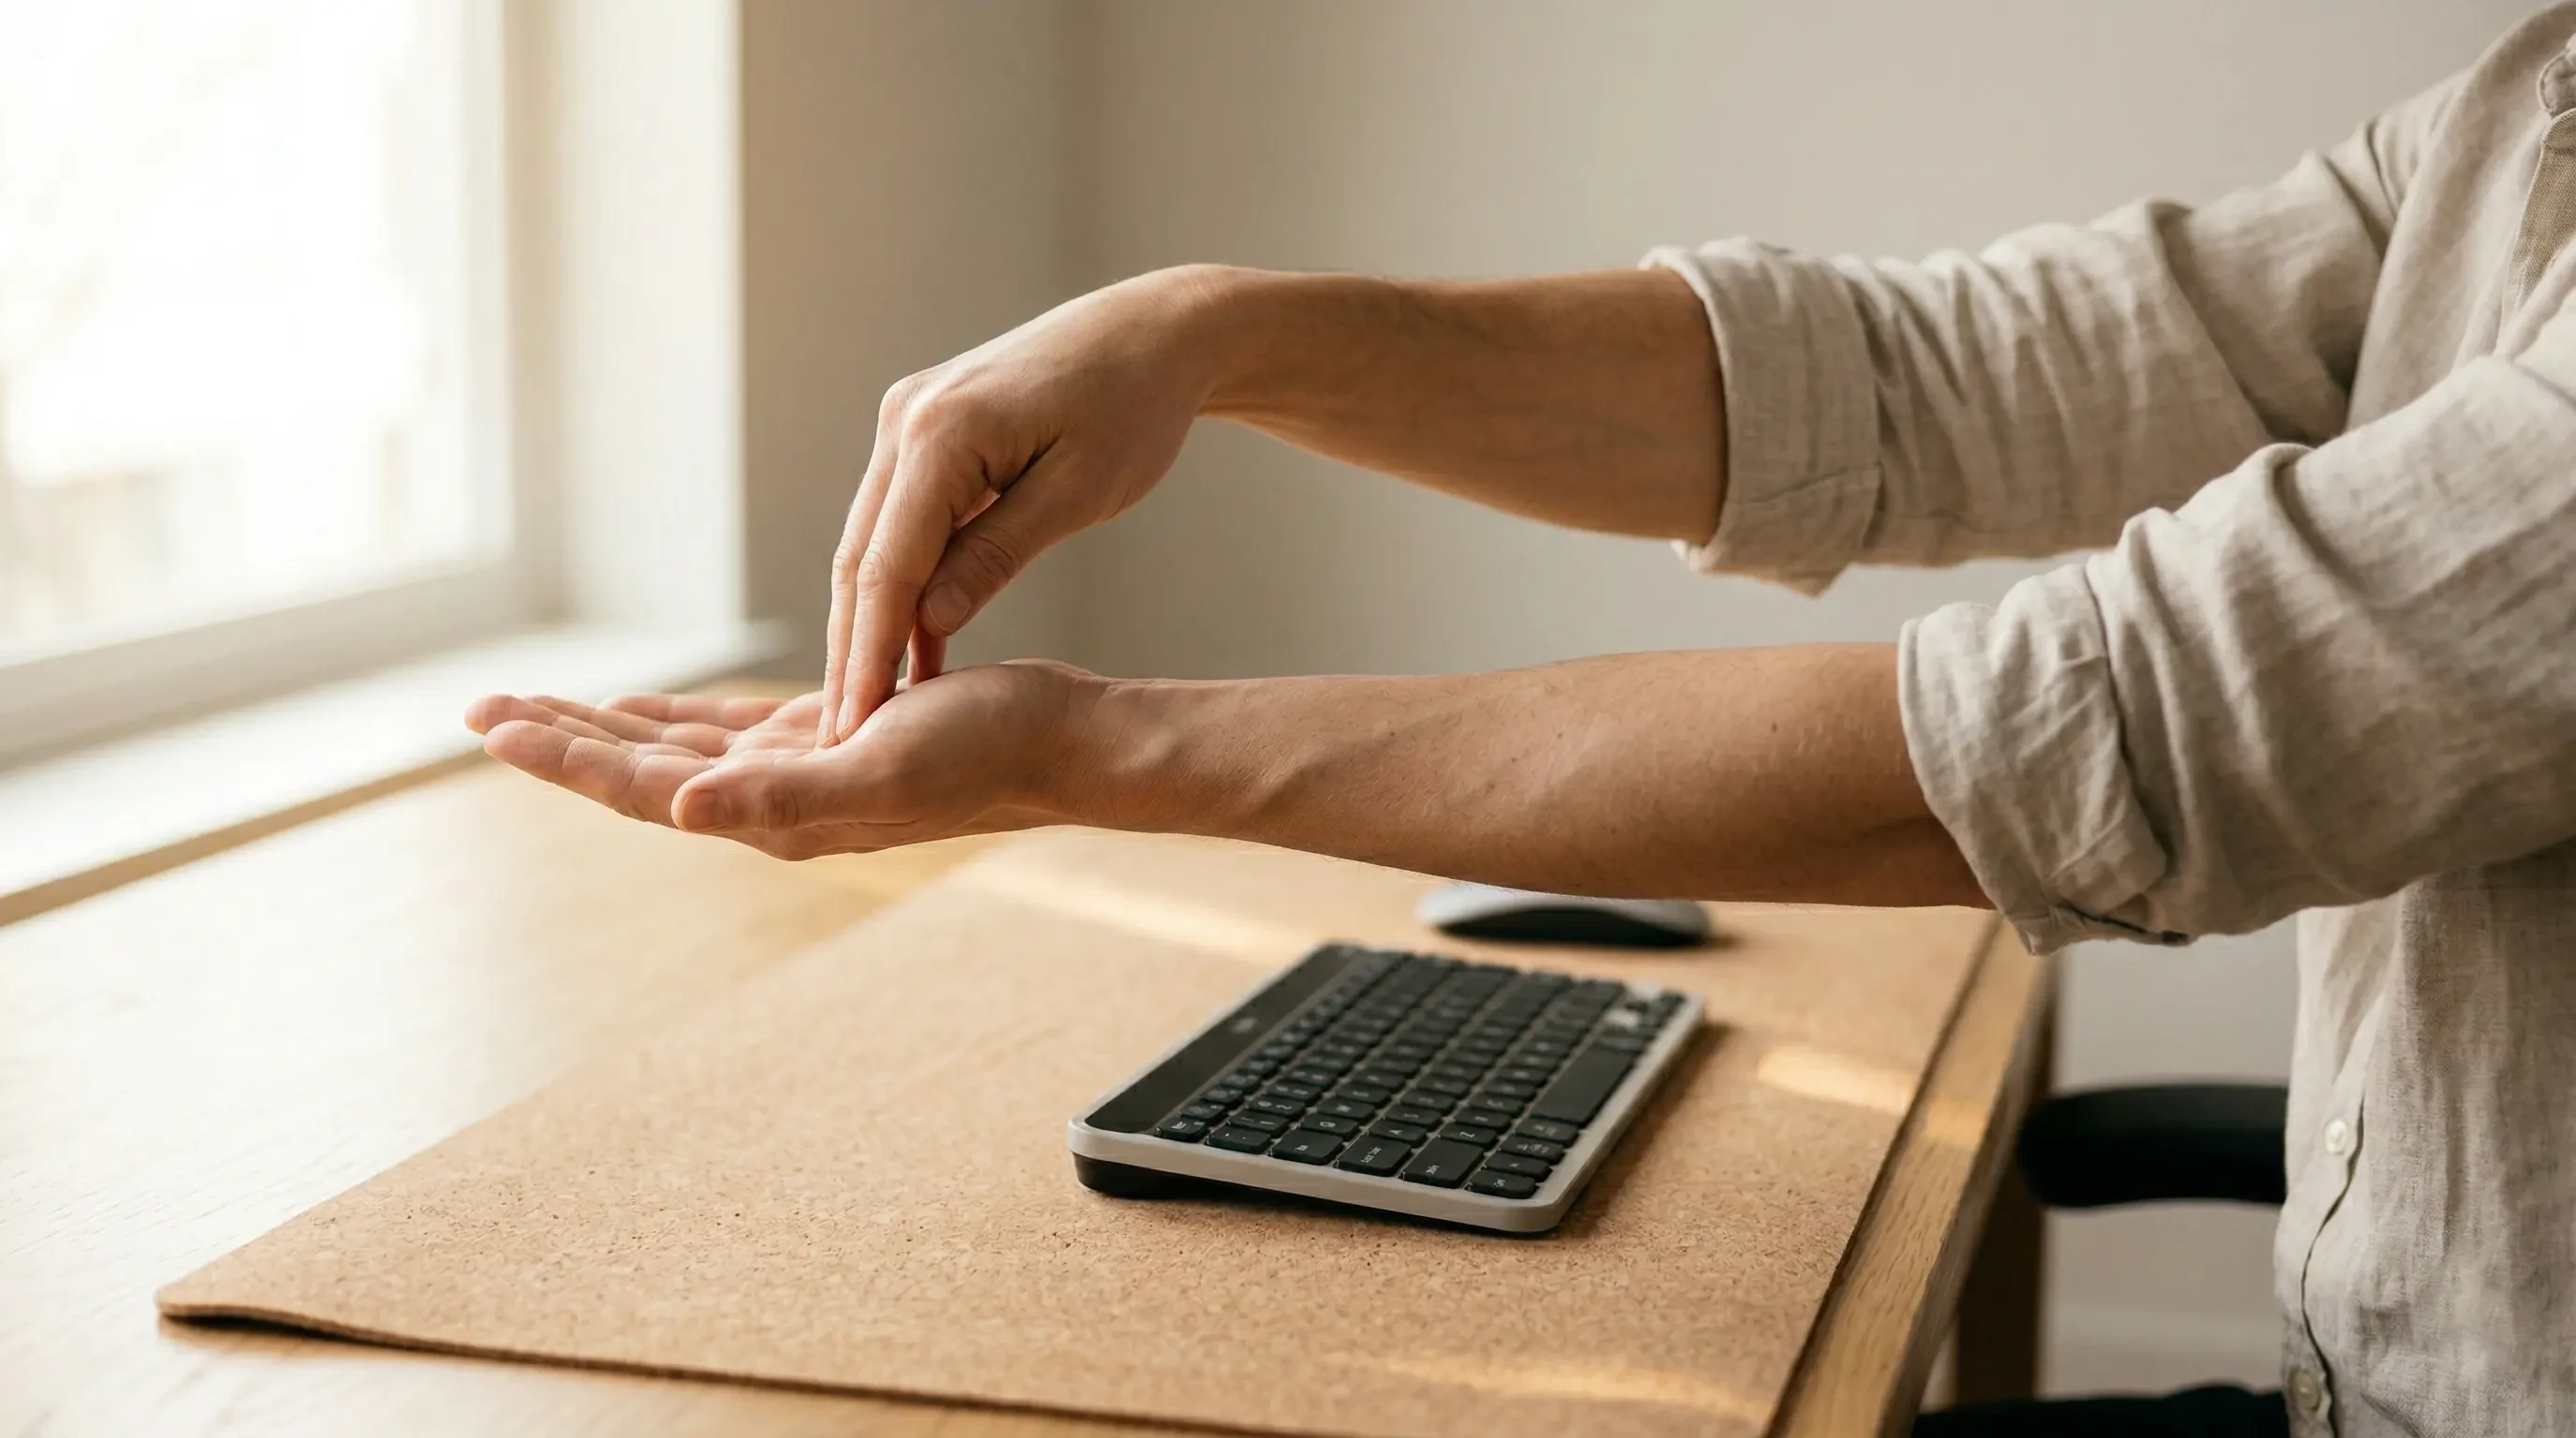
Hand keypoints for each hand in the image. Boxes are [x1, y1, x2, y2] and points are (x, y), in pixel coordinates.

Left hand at [464, 662, 1100, 859]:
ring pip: (671, 747)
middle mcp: (772, 799)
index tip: (491, 726)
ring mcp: (796, 771)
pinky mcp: (826, 738)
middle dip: (557, 741)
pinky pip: (726, 729)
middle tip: (477, 708)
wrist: (1058, 745)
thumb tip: (684, 809)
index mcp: (773, 810)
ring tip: (530, 706)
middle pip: (638, 770)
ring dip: (599, 727)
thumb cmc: (984, 756)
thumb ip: (782, 798)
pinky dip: (672, 715)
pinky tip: (637, 705)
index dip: (563, 758)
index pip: (642, 787)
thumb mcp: (881, 771)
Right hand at [820, 267, 1229, 744]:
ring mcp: (905, 421)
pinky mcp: (921, 429)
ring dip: (867, 624)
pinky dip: (898, 584)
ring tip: (863, 713)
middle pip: (861, 559)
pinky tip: (906, 649)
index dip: (866, 655)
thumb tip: (926, 626)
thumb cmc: (1134, 411)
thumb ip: (997, 556)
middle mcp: (904, 421)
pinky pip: (897, 521)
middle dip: (849, 652)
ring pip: (870, 543)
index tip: (854, 731)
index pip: (886, 567)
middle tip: (838, 743)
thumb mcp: (1079, 494)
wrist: (1150, 332)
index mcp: (941, 433)